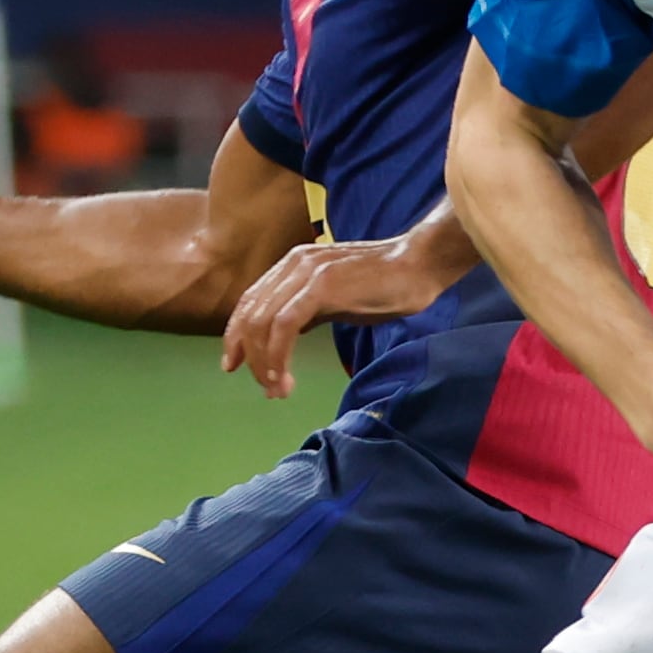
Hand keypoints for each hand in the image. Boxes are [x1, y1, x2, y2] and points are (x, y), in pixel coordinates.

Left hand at [220, 233, 457, 399]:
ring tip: (278, 389)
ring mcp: (306, 273)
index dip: (236, 336)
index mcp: (293, 265)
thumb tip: (285, 336)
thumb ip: (308, 312)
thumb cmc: (384, 284)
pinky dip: (279, 355)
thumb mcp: (335, 299)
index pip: (250, 302)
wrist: (418, 263)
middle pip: (250, 315)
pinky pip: (285, 326)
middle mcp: (293, 264)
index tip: (233, 365)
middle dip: (251, 357)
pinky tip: (285, 377)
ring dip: (265, 363)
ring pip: (263, 323)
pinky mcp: (322, 286)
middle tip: (266, 388)